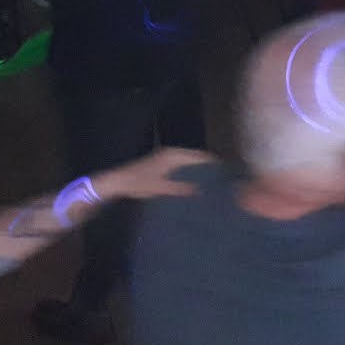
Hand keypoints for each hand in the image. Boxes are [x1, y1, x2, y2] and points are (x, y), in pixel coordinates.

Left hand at [93, 146, 214, 200]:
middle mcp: (172, 153)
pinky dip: (189, 172)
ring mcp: (166, 158)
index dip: (210, 163)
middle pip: (195, 158)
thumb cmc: (140, 182)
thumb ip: (181, 188)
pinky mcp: (162, 164)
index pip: (198, 156)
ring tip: (211, 183)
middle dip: (206, 167)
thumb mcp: (162, 187)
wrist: (120, 181)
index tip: (224, 171)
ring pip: (188, 162)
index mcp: (173, 155)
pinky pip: (181, 166)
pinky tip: (194, 184)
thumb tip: (202, 191)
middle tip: (220, 180)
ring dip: (197, 170)